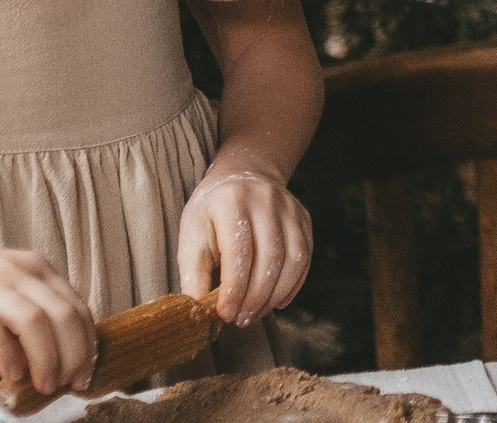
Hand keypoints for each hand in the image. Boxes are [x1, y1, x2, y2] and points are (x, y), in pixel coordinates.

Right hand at [0, 229, 95, 395]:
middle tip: (69, 384)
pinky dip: (6, 354)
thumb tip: (55, 358)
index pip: (76, 307)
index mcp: (34, 268)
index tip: (85, 373)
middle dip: (74, 355)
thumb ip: (28, 315)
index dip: (87, 343)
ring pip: (34, 321)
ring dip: (46, 359)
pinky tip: (11, 374)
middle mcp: (17, 271)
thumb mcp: (1, 290)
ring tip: (44, 385)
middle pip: (63, 315)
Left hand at [178, 166, 310, 326]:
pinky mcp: (304, 219)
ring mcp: (289, 208)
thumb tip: (199, 314)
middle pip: (269, 257)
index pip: (239, 251)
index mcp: (232, 201)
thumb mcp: (192, 236)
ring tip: (256, 313)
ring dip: (275, 295)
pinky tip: (276, 301)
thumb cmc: (212, 212)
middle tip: (241, 320)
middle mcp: (266, 200)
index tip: (225, 314)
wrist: (243, 176)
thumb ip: (194, 274)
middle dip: (255, 297)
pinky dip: (293, 286)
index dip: (233, 288)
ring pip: (293, 260)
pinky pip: (305, 258)